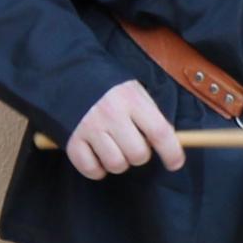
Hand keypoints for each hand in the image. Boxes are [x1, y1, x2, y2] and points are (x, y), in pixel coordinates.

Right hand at [58, 77, 184, 179]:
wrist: (67, 73)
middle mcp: (111, 114)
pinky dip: (96, 170)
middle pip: (138, 154)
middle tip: (131, 143)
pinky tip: (97, 157)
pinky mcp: (71, 140)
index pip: (159, 132)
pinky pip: (90, 169)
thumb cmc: (108, 87)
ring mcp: (89, 127)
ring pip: (116, 164)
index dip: (172, 152)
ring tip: (113, 148)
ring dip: (119, 163)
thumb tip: (168, 142)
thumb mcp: (133, 90)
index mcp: (131, 99)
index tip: (175, 163)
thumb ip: (150, 114)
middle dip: (140, 155)